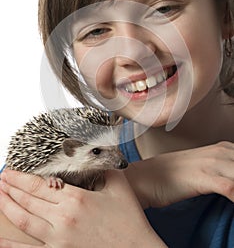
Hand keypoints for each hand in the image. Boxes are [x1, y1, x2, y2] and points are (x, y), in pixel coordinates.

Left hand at [0, 170, 165, 247]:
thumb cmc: (129, 219)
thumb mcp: (118, 185)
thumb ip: (103, 166)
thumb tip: (95, 152)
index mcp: (76, 199)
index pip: (40, 185)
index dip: (21, 177)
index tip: (11, 171)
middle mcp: (63, 219)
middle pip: (28, 200)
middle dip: (10, 188)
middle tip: (1, 179)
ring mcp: (59, 239)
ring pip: (24, 220)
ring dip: (7, 207)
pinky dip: (12, 244)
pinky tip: (1, 238)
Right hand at [125, 141, 233, 207]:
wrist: (145, 177)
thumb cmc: (174, 175)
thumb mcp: (204, 167)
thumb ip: (223, 170)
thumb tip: (231, 180)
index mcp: (222, 149)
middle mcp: (219, 153)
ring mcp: (210, 163)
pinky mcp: (200, 177)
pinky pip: (228, 185)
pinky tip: (233, 197)